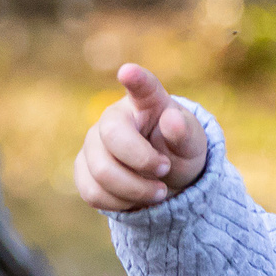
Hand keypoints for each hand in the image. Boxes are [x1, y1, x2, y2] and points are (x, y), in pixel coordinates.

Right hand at [73, 64, 207, 210]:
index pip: (142, 87)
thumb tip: (173, 120)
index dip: (136, 80)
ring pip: (101, 172)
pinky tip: (134, 198)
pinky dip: (119, 203)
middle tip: (164, 170)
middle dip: (142, 163)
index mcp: (146, 103)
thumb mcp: (192, 144)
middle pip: (112, 138)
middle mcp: (113, 118)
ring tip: (158, 192)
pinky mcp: (83, 169)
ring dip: (135, 190)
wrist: (163, 180)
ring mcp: (93, 143)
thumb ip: (184, 132)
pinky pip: (93, 192)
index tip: (129, 72)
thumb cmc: (178, 152)